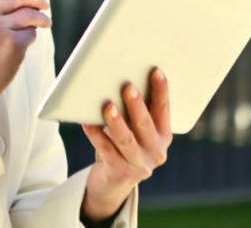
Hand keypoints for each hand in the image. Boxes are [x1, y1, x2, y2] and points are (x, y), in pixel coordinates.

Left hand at [81, 68, 171, 221]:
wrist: (114, 179)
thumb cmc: (124, 141)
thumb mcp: (136, 127)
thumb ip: (135, 109)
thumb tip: (121, 76)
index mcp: (164, 135)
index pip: (163, 110)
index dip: (161, 90)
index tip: (155, 71)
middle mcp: (156, 151)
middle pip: (144, 124)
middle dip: (136, 105)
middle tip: (128, 86)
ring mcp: (139, 165)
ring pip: (126, 140)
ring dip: (117, 122)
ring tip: (108, 106)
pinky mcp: (119, 172)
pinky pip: (105, 150)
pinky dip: (95, 135)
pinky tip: (86, 122)